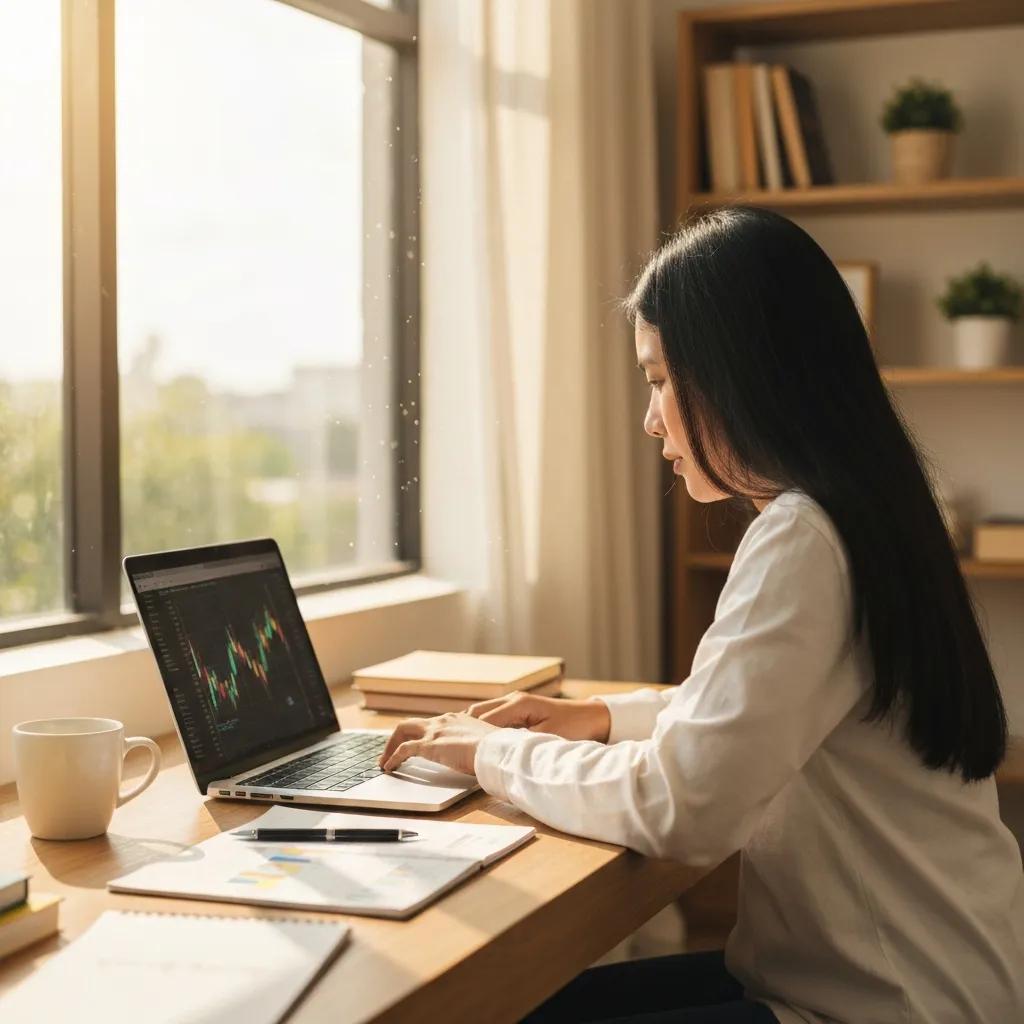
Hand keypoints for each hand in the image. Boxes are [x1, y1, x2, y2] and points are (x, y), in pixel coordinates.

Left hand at [378, 712, 499, 775]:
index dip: (422, 734)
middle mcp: (443, 721)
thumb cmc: (495, 748)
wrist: (494, 749)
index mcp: (458, 719)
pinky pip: (403, 750)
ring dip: (390, 746)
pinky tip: (389, 767)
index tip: (418, 744)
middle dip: (398, 737)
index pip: (432, 723)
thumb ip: (478, 745)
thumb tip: (482, 755)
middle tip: (391, 751)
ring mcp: (434, 731)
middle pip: (412, 724)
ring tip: (384, 761)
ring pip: (402, 730)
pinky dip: (393, 758)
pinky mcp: (428, 745)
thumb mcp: (486, 743)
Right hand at [467, 693, 610, 741]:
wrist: (594, 718)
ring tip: (459, 748)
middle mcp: (512, 700)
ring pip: (482, 714)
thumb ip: (522, 742)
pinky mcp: (519, 711)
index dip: (468, 736)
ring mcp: (514, 703)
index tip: (454, 751)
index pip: (483, 721)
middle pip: (476, 713)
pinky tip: (479, 744)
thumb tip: (498, 750)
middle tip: (449, 750)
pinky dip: (483, 729)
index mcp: (518, 704)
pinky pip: (493, 718)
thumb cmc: (575, 727)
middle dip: (463, 730)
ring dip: (472, 729)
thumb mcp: (548, 738)